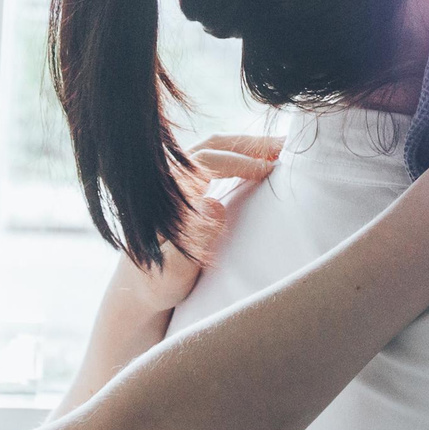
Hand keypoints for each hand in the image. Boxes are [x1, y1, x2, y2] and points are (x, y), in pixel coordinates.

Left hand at [113, 134, 281, 316]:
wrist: (141, 285)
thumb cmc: (159, 281)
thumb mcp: (175, 272)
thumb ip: (194, 241)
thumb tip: (214, 203)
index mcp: (166, 197)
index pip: (207, 162)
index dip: (240, 161)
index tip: (268, 169)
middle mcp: (167, 180)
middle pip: (212, 145)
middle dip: (250, 144)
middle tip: (286, 146)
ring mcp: (175, 178)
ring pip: (213, 147)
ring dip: (247, 145)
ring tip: (281, 148)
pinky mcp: (185, 183)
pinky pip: (214, 155)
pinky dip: (240, 152)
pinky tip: (262, 158)